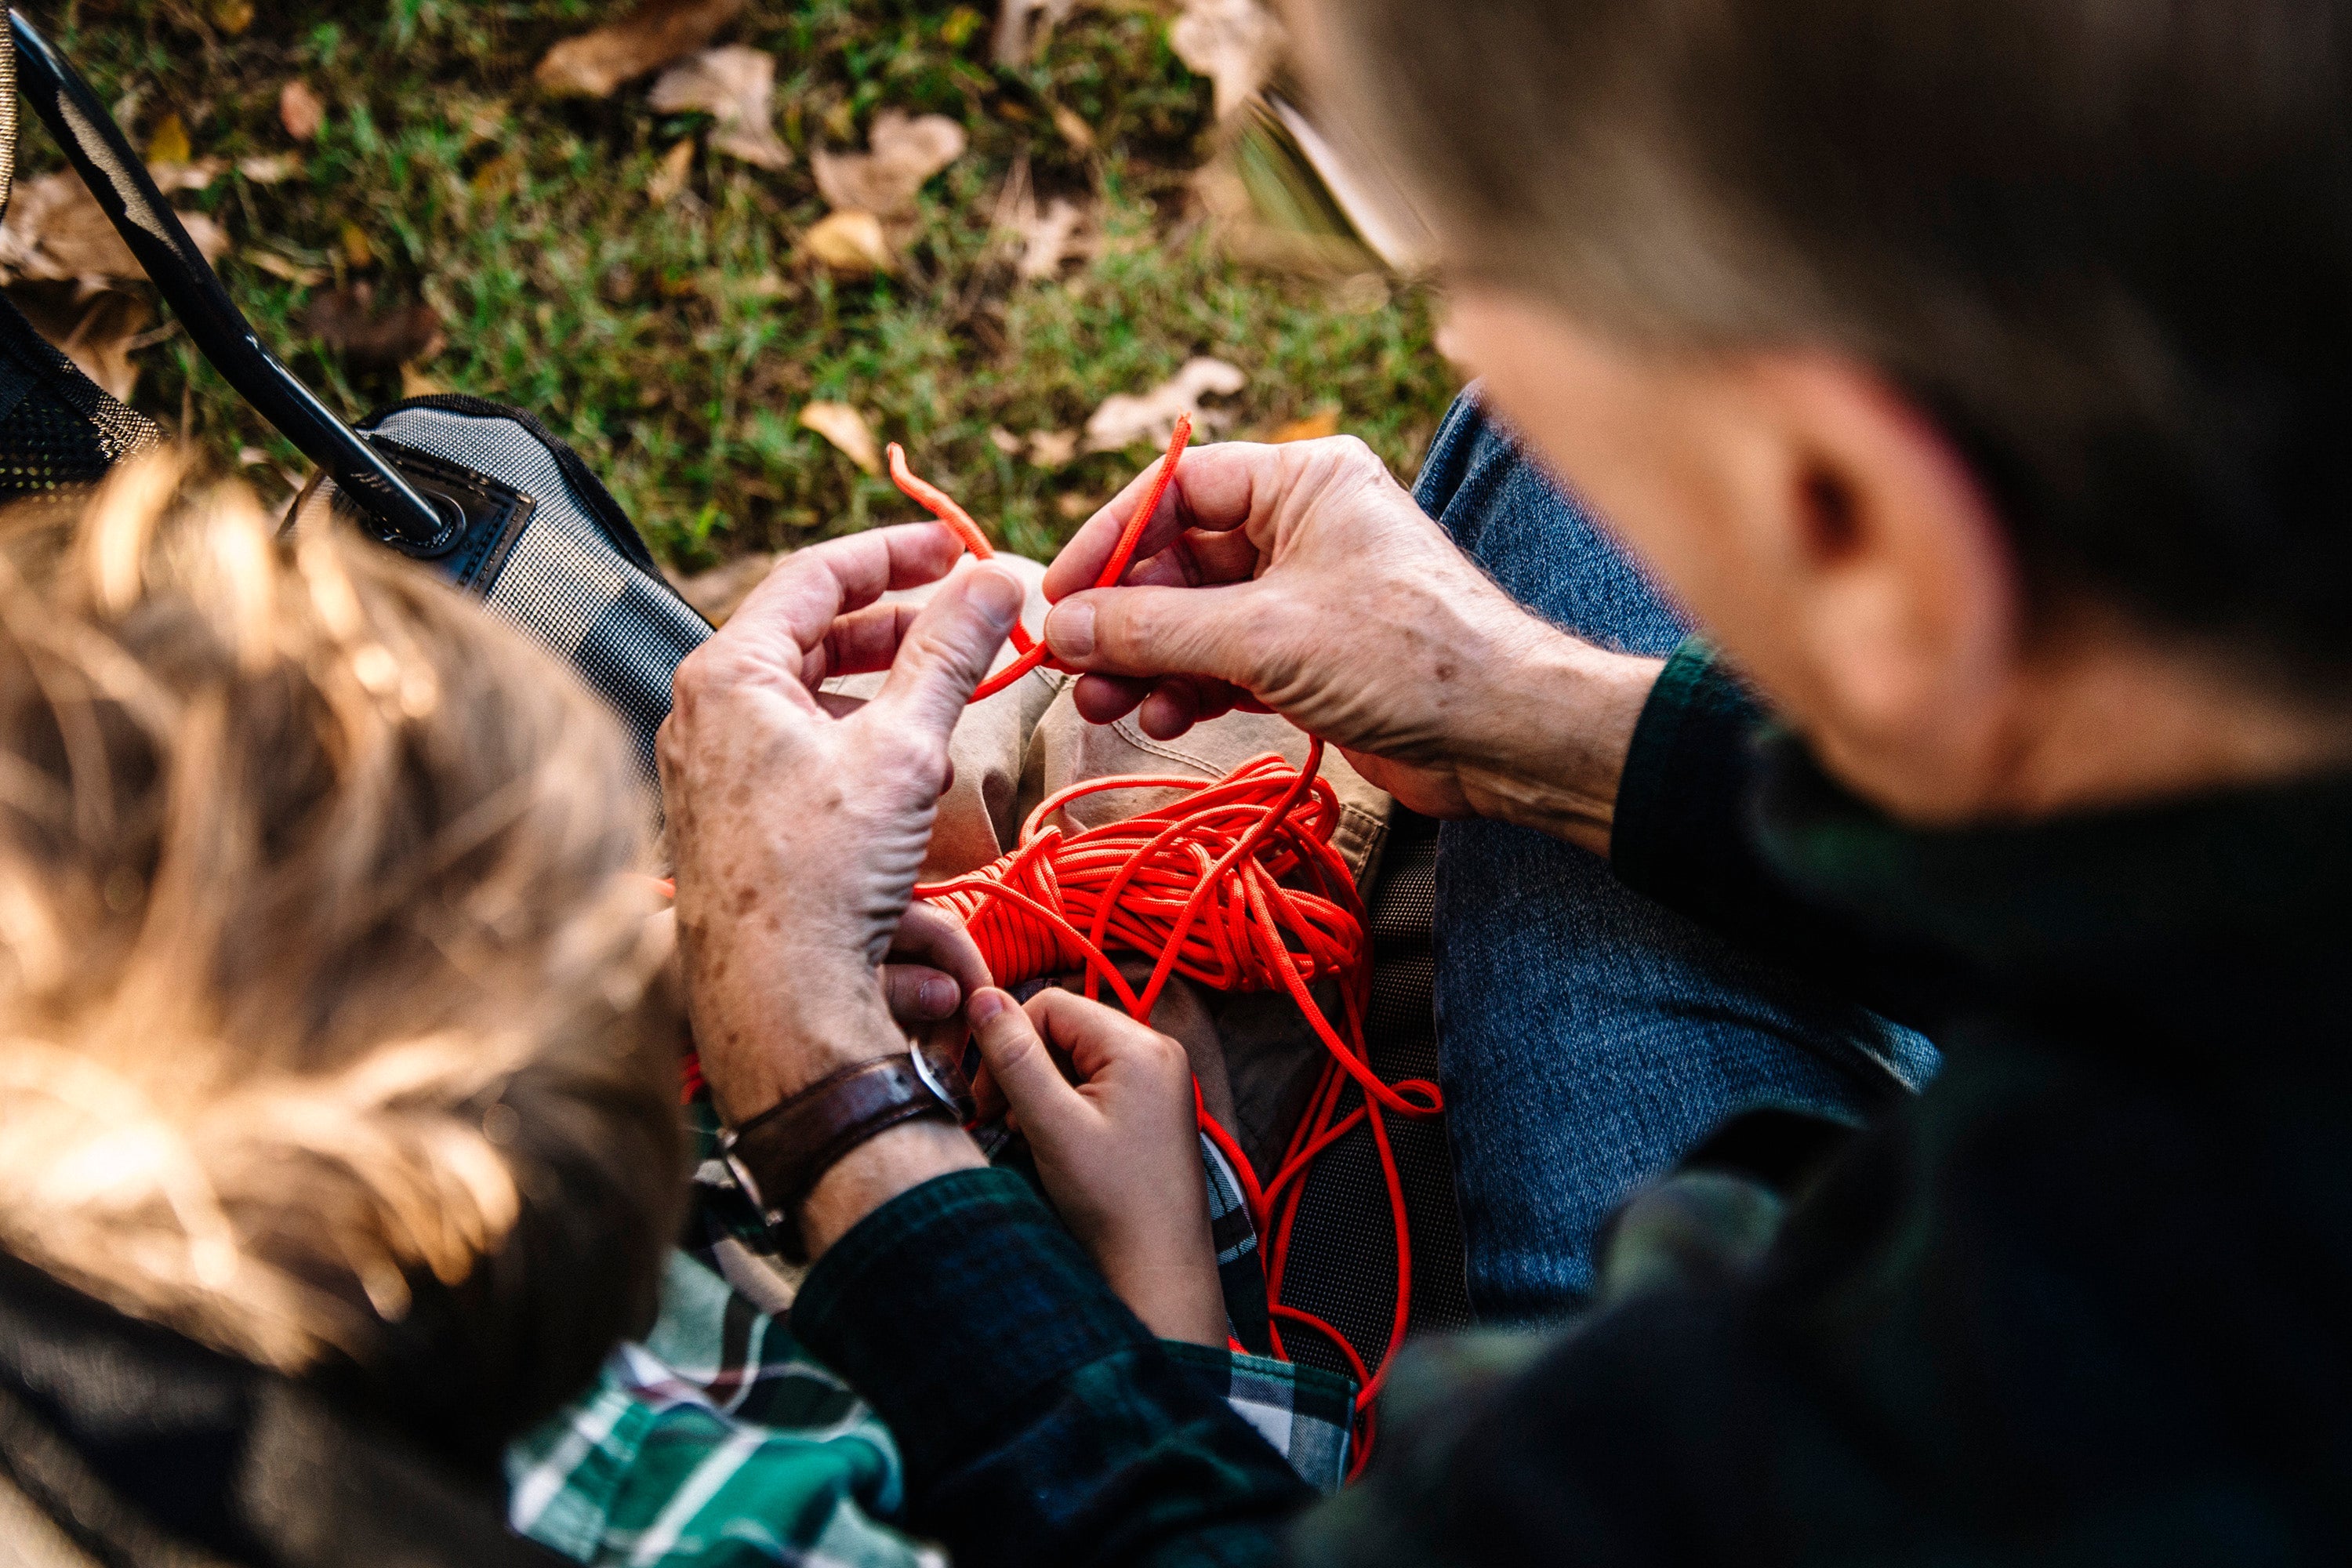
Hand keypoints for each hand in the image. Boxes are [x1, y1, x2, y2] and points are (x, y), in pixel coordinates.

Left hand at [658, 522, 1022, 1124]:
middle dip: (896, 622)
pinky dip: (857, 740)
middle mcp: (703, 715)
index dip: (896, 551)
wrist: (778, 1004)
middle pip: (809, 633)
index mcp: (727, 675)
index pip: (815, 573)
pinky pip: (799, 752)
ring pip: (807, 696)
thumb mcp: (905, 750)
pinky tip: (906, 770)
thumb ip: (950, 654)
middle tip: (964, 613)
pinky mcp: (731, 822)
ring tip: (946, 692)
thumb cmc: (821, 880)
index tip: (956, 547)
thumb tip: (992, 580)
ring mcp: (711, 771)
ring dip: (881, 684)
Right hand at [967, 986, 1224, 1346]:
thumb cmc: (1113, 1203)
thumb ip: (1014, 1058)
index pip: (1051, 1005)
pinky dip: (1064, 1108)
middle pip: (1063, 1030)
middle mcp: (1156, 1052)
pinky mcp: (1151, 1109)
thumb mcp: (1051, 1125)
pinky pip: (1094, 1084)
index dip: (1008, 1044)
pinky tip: (1056, 1145)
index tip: (988, 1100)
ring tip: (1033, 1139)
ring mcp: (1158, 1082)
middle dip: (1024, 1070)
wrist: (1158, 1270)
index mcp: (1139, 1046)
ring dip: (1040, 1092)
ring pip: (1074, 1059)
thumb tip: (981, 995)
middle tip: (1005, 1123)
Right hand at [1039, 436, 1661, 848]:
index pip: (1178, 488)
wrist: (1503, 736)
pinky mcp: (1310, 657)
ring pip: (1195, 619)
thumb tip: (1062, 627)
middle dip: (1122, 618)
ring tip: (1105, 705)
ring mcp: (1305, 595)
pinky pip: (1224, 662)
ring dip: (1145, 661)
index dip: (1111, 540)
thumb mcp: (1264, 636)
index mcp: (1302, 482)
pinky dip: (1187, 688)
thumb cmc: (1406, 658)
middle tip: (1071, 667)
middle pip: (1179, 560)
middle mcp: (1302, 527)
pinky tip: (1160, 718)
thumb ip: (1155, 629)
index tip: (1059, 593)